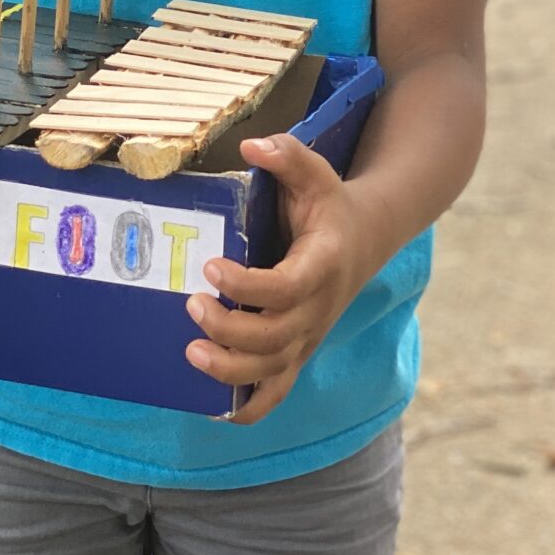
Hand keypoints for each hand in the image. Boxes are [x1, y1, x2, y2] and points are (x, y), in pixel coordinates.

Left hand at [184, 133, 372, 425]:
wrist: (364, 238)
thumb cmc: (329, 205)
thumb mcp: (316, 172)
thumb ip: (287, 155)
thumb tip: (252, 146)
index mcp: (322, 265)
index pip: (287, 288)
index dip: (247, 286)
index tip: (211, 266)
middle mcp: (317, 309)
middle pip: (275, 338)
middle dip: (229, 329)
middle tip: (190, 304)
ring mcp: (308, 336)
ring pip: (273, 372)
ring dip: (230, 371)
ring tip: (190, 352)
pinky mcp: (298, 352)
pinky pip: (277, 393)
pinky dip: (250, 408)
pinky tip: (215, 408)